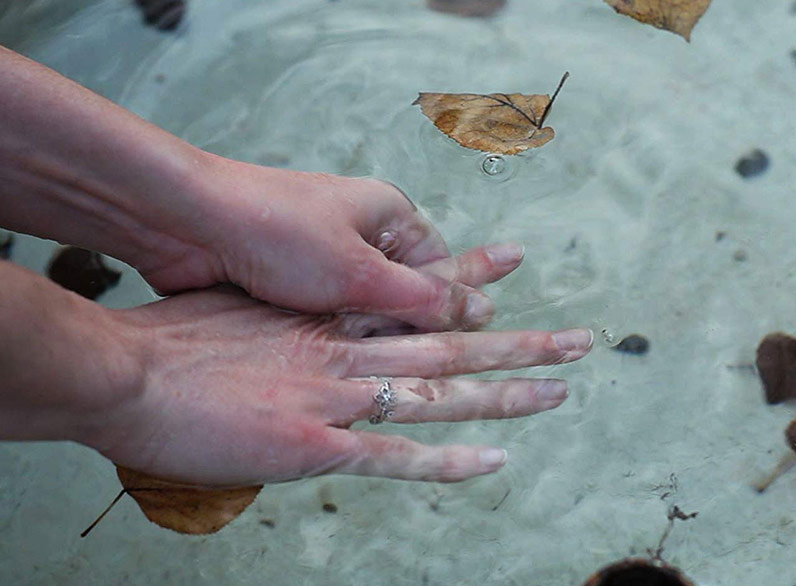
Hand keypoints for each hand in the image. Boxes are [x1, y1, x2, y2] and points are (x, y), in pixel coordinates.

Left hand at [0, 49, 513, 329]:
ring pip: (361, 310)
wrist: (184, 224)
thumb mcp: (362, 272)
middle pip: (402, 292)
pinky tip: (329, 367)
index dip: (448, 311)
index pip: (440, 268)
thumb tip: (483, 313)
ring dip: (364, 336)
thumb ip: (424, 298)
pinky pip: (324, 316)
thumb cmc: (278, 232)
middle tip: (407, 369)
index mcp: (387, 214)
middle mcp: (359, 233)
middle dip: (404, 328)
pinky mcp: (286, 281)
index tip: (449, 352)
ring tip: (369, 372)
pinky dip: (329, 338)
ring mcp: (320, 258)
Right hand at [87, 287, 592, 486]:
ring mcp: (336, 397)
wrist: (128, 373)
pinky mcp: (316, 445)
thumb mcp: (246, 313)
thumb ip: (292, 326)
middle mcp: (346, 349)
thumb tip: (314, 330)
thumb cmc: (176, 342)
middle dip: (519, 338)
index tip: (510, 256)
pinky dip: (448, 461)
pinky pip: (397, 457)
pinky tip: (494, 460)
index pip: (415, 289)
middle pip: (449, 339)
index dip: (467, 271)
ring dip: (505, 392)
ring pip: (440, 390)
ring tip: (560, 387)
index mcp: (328, 315)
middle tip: (578, 336)